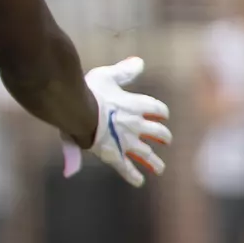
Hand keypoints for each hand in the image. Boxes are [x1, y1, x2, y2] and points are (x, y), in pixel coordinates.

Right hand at [63, 56, 170, 186]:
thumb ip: (123, 71)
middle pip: (158, 133)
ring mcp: (126, 142)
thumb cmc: (89, 90)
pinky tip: (139, 181)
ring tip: (160, 168)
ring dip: (155, 162)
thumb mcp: (107, 75)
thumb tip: (140, 61)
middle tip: (166, 140)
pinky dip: (133, 176)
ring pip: (147, 155)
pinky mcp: (113, 155)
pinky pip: (126, 169)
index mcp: (136, 105)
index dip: (160, 112)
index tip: (161, 115)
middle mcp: (136, 125)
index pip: (157, 110)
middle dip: (163, 136)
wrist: (77, 109)